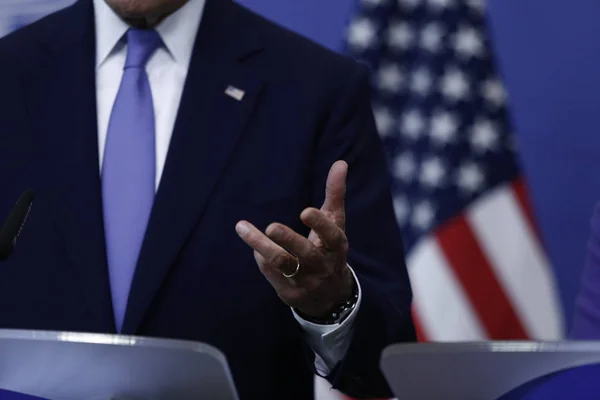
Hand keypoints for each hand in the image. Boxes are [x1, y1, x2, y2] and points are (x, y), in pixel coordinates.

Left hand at [235, 161, 353, 317]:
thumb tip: (340, 163)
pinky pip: (272, 274)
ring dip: (262, 247)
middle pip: (305, 253)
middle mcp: (322, 265)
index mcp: (336, 246)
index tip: (305, 211)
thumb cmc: (330, 248)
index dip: (320, 224)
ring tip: (242, 228)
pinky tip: (254, 247)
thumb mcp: (335, 223)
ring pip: (283, 264)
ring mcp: (306, 281)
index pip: (331, 236)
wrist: (331, 295)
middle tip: (272, 226)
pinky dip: (262, 259)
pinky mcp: (290, 292)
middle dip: (289, 240)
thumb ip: (335, 193)